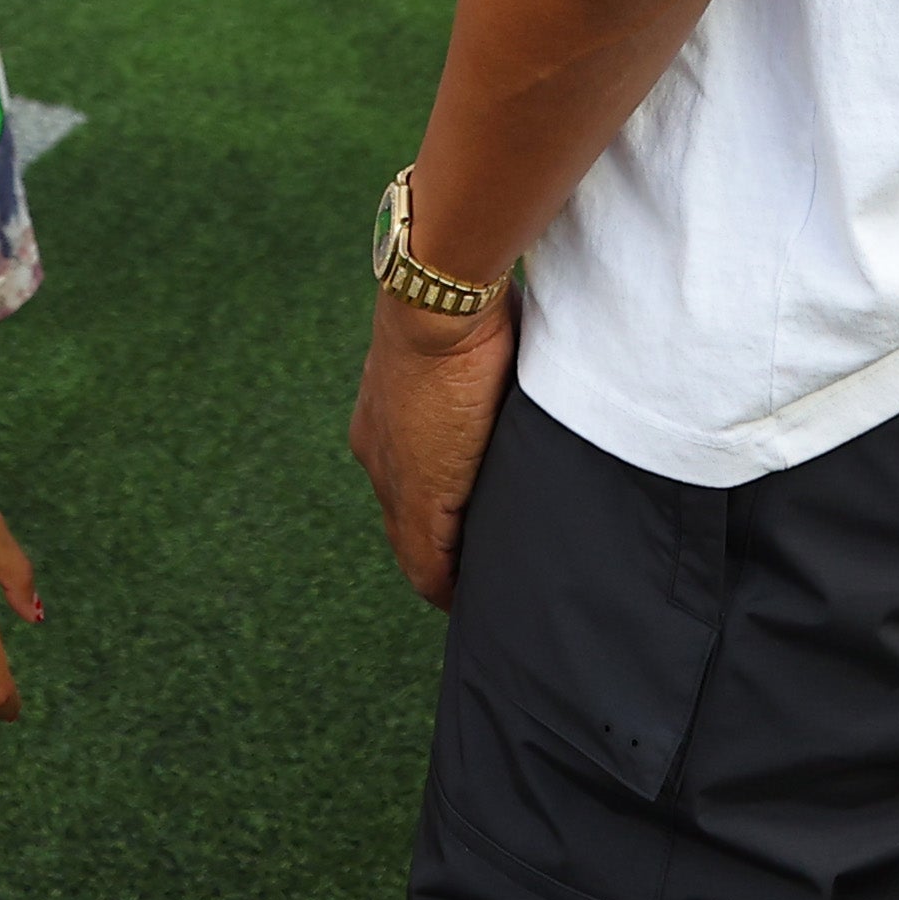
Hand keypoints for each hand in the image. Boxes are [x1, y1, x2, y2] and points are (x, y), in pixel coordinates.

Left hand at [351, 289, 518, 608]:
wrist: (443, 301)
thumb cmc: (469, 309)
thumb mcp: (476, 353)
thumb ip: (485, 384)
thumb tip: (519, 390)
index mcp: (388, 419)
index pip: (407, 484)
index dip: (439, 516)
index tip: (471, 535)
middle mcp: (379, 453)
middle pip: (407, 525)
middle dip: (445, 552)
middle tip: (485, 573)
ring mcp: (392, 477)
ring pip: (415, 550)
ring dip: (452, 572)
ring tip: (489, 589)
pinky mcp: (416, 495)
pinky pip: (427, 565)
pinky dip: (452, 587)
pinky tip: (479, 598)